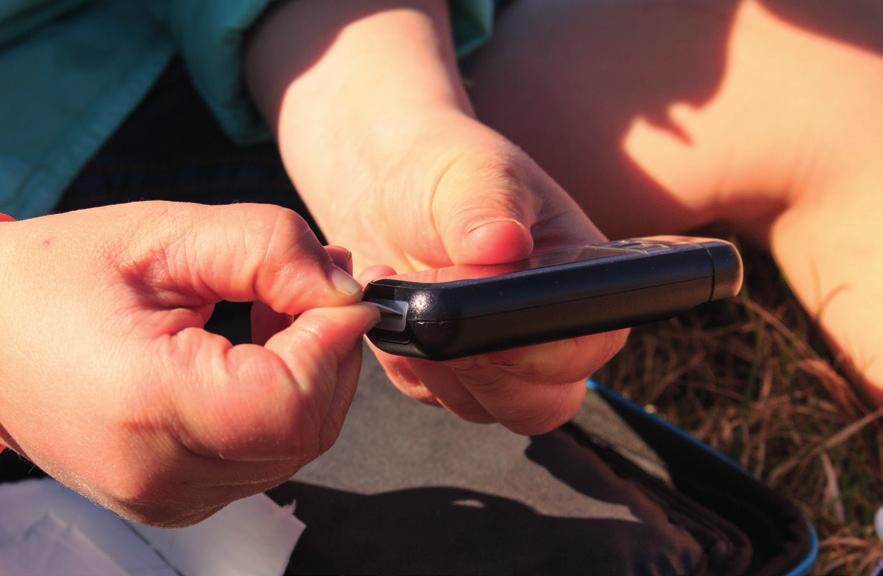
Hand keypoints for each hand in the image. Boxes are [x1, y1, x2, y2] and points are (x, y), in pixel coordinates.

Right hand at [0, 202, 377, 525]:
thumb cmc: (58, 280)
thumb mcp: (165, 235)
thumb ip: (269, 250)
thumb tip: (347, 292)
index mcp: (146, 408)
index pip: (292, 400)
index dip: (335, 340)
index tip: (343, 289)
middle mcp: (158, 476)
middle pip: (306, 427)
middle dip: (330, 351)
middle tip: (311, 285)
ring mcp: (167, 498)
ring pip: (296, 444)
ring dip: (309, 373)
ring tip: (271, 311)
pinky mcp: (175, 498)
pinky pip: (265, 455)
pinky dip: (282, 402)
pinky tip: (252, 353)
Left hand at [347, 112, 628, 433]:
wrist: (387, 184)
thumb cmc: (445, 169)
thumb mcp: (471, 173)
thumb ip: (486, 208)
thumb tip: (503, 244)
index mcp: (578, 278)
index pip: (593, 342)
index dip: (548, 355)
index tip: (492, 340)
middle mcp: (546, 330)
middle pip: (544, 402)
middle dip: (483, 373)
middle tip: (427, 312)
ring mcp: (497, 360)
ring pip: (482, 406)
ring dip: (432, 361)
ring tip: (396, 283)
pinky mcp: (447, 372)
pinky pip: (428, 394)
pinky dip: (401, 358)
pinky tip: (387, 302)